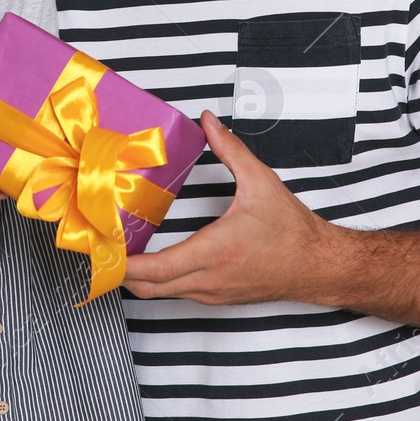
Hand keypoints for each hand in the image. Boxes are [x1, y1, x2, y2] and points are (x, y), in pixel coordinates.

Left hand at [122, 110, 349, 305]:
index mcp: (213, 253)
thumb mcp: (260, 182)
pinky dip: (159, 281)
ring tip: (121, 250)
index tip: (103, 250)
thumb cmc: (292, 232)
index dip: (123, 264)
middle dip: (119, 270)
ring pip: (162, 294)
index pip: (155, 270)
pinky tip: (155, 260)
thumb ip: (230, 149)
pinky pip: (179, 294)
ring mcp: (213, 293)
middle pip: (148, 288)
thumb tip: (208, 122)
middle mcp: (209, 280)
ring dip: (138, 277)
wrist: (318, 266)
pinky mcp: (219, 298)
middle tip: (101, 247)